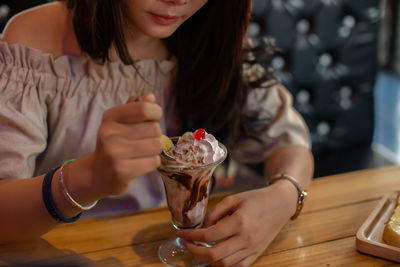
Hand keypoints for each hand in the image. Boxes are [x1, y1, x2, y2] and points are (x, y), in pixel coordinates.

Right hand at [91, 93, 162, 196]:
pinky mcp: (121, 170)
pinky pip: (153, 161)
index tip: (154, 118)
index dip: (156, 112)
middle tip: (143, 142)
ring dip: (154, 150)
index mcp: (110, 117)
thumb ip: (135, 109)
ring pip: (156, 145)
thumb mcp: (120, 124)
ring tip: (142, 153)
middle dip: (155, 135)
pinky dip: (152, 163)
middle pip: (154, 128)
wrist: (97, 176)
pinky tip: (140, 163)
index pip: (144, 109)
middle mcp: (109, 133)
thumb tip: (151, 96)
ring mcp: (114, 152)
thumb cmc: (115, 146)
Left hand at [176, 183, 296, 266]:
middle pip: (214, 255)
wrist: (281, 204)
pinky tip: (218, 255)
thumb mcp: (233, 198)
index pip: (208, 236)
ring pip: (225, 264)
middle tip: (188, 243)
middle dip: (196, 251)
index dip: (191, 236)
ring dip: (209, 258)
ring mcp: (253, 249)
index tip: (181, 233)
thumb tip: (203, 226)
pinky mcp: (257, 253)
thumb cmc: (256, 198)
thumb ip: (215, 212)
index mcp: (239, 222)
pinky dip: (225, 264)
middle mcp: (246, 238)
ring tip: (202, 248)